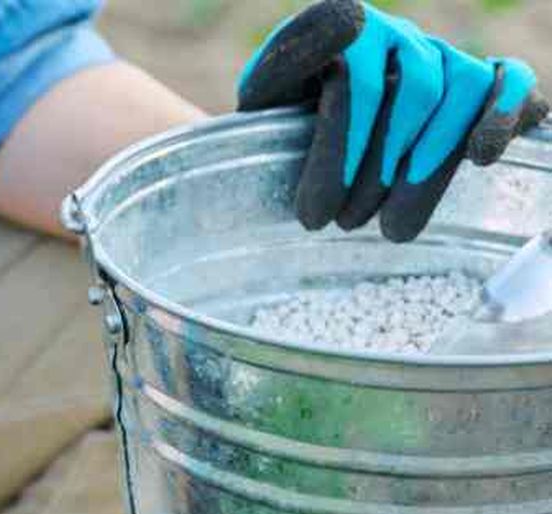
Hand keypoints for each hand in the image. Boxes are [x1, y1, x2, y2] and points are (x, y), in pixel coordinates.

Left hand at [238, 0, 547, 240]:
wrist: (299, 138)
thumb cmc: (276, 127)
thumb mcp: (260, 105)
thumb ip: (276, 75)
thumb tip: (315, 58)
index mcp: (340, 28)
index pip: (353, 71)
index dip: (340, 145)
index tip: (315, 212)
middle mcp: (395, 35)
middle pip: (412, 90)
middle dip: (377, 171)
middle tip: (343, 226)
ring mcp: (439, 55)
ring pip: (461, 90)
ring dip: (429, 167)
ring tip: (392, 229)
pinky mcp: (476, 82)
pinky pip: (510, 79)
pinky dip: (504, 113)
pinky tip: (480, 158)